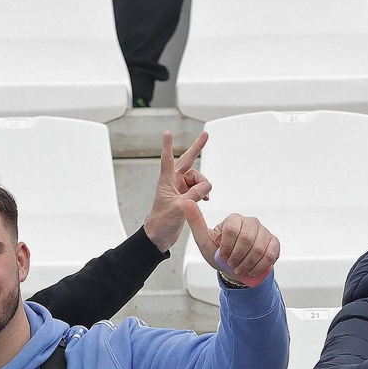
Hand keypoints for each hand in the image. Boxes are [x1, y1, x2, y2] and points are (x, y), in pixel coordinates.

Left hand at [142, 131, 210, 251]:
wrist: (159, 236)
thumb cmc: (162, 222)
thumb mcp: (180, 208)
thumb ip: (194, 195)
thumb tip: (208, 186)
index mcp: (167, 181)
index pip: (167, 159)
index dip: (168, 145)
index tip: (167, 133)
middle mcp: (174, 182)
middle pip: (188, 161)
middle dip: (197, 148)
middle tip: (206, 135)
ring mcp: (180, 189)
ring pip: (197, 179)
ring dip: (203, 185)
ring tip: (204, 196)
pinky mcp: (185, 196)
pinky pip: (198, 189)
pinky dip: (203, 192)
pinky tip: (206, 199)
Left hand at [183, 204, 278, 287]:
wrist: (234, 268)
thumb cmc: (218, 254)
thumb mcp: (203, 240)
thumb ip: (195, 221)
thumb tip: (187, 202)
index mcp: (234, 219)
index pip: (232, 230)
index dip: (227, 248)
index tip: (223, 257)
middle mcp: (251, 222)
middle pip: (247, 239)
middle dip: (237, 257)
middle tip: (232, 265)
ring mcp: (264, 231)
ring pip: (259, 248)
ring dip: (247, 264)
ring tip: (240, 269)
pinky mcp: (274, 242)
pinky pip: (271, 253)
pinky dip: (260, 266)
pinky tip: (252, 270)